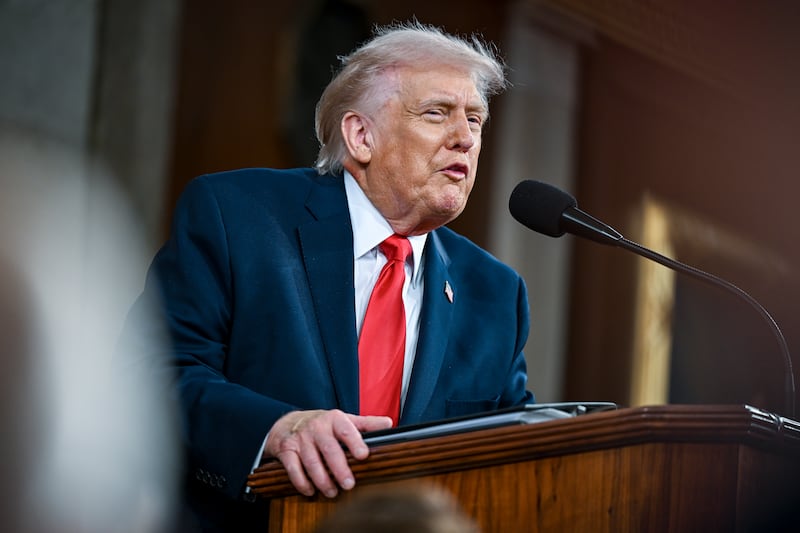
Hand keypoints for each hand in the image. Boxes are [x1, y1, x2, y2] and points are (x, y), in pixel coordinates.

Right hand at [264, 409, 391, 497]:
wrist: (288, 423)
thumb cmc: (322, 425)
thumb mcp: (344, 420)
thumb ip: (366, 424)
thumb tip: (389, 424)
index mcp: (334, 419)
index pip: (346, 430)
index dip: (355, 442)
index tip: (363, 455)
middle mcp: (317, 427)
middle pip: (329, 449)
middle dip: (339, 468)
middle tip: (349, 484)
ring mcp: (301, 439)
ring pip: (311, 461)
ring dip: (322, 480)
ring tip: (332, 492)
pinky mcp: (286, 450)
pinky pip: (293, 468)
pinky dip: (301, 482)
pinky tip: (310, 490)